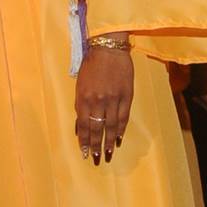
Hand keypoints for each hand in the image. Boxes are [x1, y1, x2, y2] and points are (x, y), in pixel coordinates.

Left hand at [75, 45, 133, 164]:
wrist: (108, 48)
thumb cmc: (92, 64)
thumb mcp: (80, 83)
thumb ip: (80, 104)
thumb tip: (81, 124)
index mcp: (83, 97)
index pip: (83, 124)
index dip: (84, 140)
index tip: (84, 152)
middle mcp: (97, 100)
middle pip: (96, 128)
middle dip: (95, 145)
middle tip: (95, 158)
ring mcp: (112, 98)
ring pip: (110, 126)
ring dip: (108, 141)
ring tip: (107, 154)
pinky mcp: (125, 95)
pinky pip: (123, 117)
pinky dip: (120, 129)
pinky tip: (118, 139)